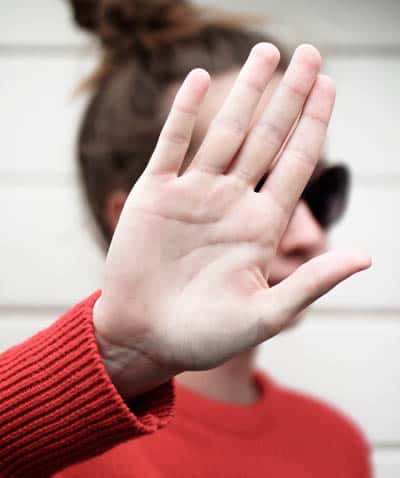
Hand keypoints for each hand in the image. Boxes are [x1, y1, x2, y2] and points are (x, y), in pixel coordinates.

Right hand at [93, 43, 370, 398]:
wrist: (145, 338)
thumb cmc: (204, 336)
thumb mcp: (263, 314)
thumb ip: (311, 283)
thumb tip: (366, 257)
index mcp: (260, 226)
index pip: (296, 164)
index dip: (313, 125)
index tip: (329, 85)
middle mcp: (231, 202)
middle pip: (267, 138)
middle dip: (288, 96)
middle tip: (310, 55)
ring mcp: (193, 194)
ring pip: (224, 132)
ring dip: (245, 93)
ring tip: (266, 54)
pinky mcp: (155, 195)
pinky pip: (172, 145)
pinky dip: (183, 113)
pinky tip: (197, 80)